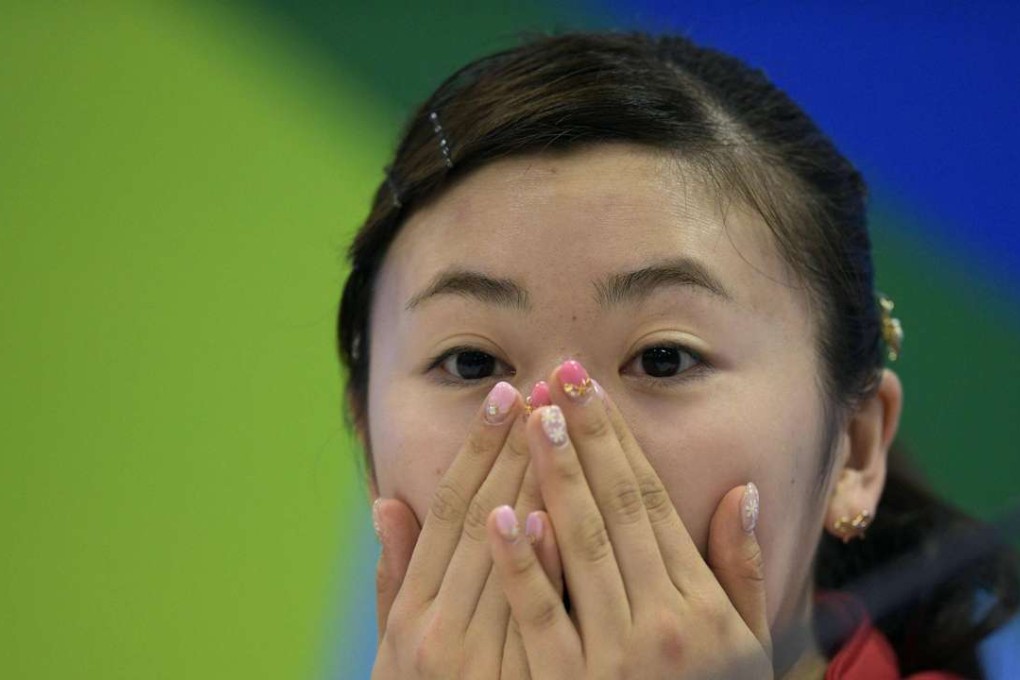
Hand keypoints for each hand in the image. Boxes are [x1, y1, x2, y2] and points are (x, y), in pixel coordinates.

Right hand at [370, 381, 563, 678]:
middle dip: (516, 447)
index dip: (478, 448)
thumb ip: (394, 580)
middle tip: (544, 385)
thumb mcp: (396, 651)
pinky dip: (535, 565)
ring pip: (505, 556)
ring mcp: (476, 662)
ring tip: (558, 421)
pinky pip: (530, 618)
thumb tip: (385, 504)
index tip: (504, 395)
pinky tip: (548, 514)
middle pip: (482, 517)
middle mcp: (437, 632)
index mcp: (413, 614)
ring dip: (532, 484)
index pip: (451, 509)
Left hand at [486, 361, 772, 678]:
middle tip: (556, 376)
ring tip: (531, 418)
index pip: (650, 502)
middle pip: (614, 510)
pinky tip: (500, 513)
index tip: (591, 389)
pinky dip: (521, 564)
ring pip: (579, 548)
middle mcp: (663, 624)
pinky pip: (539, 618)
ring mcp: (613, 659)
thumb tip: (741, 492)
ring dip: (553, 478)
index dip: (618, 440)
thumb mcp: (747, 652)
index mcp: (702, 608)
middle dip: (583, 439)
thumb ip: (744, 574)